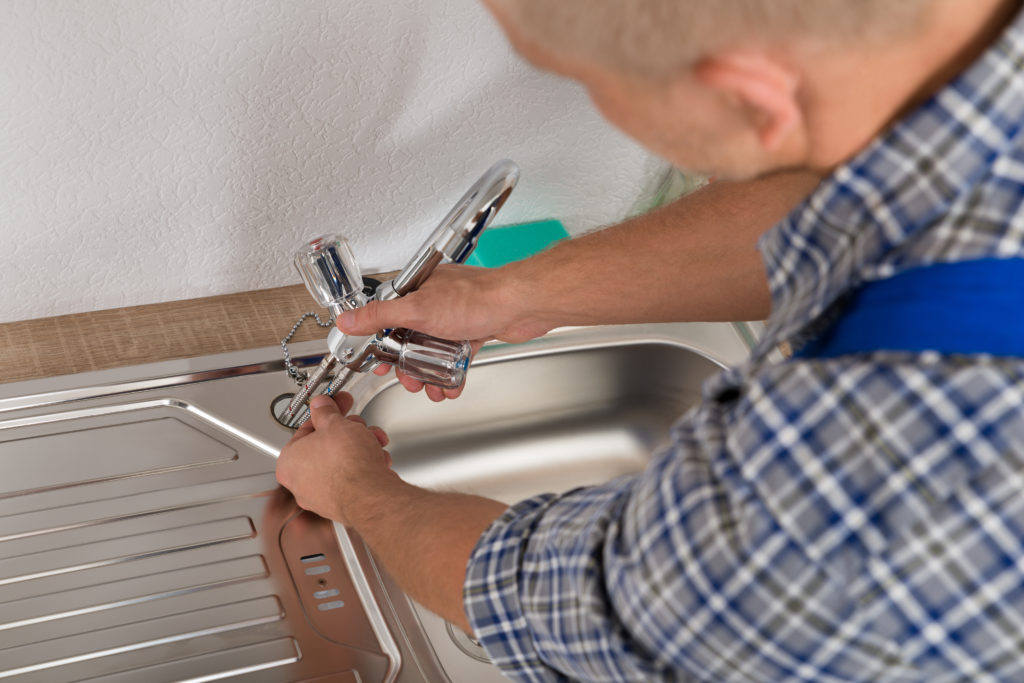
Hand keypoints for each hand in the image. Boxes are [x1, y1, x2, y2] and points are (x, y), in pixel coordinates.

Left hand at [275, 392, 396, 523]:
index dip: (325, 413)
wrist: (370, 494)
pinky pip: (352, 478)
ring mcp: (321, 496)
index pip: (305, 429)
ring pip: (341, 462)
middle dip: (347, 431)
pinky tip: (374, 459)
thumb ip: (325, 412)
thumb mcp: (335, 424)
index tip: (335, 406)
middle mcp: (300, 483)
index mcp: (289, 462)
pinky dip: (364, 466)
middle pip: (325, 446)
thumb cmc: (346, 465)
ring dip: (360, 446)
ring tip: (371, 441)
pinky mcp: (342, 503)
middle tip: (357, 424)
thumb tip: (321, 406)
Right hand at [339, 264, 549, 401]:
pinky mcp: (473, 329)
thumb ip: (379, 316)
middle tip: (408, 380)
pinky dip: (451, 372)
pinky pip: (454, 355)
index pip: (387, 314)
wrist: (520, 305)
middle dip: (407, 364)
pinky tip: (451, 385)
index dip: (380, 341)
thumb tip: (347, 320)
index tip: (378, 361)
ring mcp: (455, 315)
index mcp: (417, 288)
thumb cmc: (476, 298)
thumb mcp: (417, 309)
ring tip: (430, 388)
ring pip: (432, 349)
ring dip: (429, 373)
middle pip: (409, 336)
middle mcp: (435, 299)